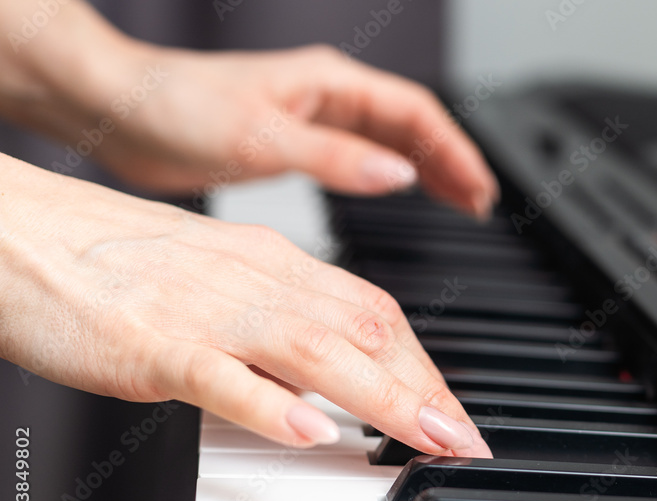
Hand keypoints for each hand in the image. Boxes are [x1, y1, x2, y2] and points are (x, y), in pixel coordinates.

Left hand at [0, 2, 498, 217]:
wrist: (117, 110)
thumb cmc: (175, 109)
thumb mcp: (262, 138)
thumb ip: (334, 158)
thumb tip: (399, 175)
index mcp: (329, 84)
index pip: (417, 114)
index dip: (455, 152)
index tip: (481, 188)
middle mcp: (326, 96)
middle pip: (411, 126)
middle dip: (451, 162)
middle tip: (480, 202)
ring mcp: (310, 118)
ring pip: (388, 140)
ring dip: (425, 169)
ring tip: (457, 202)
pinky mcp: (291, 142)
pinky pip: (358, 156)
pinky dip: (387, 175)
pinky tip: (395, 193)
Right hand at [0, 154, 492, 455]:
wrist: (20, 233)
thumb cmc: (115, 259)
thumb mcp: (220, 279)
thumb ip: (277, 319)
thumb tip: (327, 376)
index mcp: (273, 263)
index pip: (373, 311)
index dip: (423, 365)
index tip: (452, 411)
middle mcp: (254, 280)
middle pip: (363, 328)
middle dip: (424, 387)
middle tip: (464, 439)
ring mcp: (205, 310)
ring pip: (313, 348)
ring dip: (382, 397)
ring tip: (428, 439)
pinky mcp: (151, 343)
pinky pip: (219, 373)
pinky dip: (269, 403)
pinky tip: (311, 432)